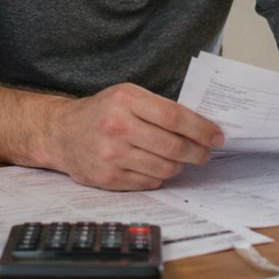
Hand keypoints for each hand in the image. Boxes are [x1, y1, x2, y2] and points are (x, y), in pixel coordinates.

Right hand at [45, 83, 222, 190]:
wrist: (62, 133)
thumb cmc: (102, 112)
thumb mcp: (127, 96)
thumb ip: (159, 108)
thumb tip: (201, 125)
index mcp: (125, 99)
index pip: (175, 117)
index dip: (201, 129)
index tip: (216, 136)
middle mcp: (117, 126)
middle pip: (173, 146)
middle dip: (198, 152)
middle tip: (206, 152)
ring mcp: (111, 155)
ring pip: (165, 167)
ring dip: (181, 166)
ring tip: (184, 160)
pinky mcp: (108, 178)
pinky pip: (149, 181)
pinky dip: (161, 176)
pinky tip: (159, 167)